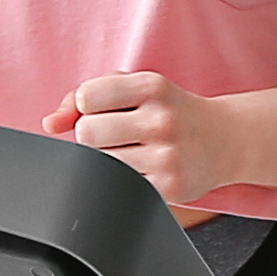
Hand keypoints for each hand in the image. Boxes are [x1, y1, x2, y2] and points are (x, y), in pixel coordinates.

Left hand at [46, 69, 247, 210]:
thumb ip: (84, 96)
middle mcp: (162, 119)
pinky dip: (124, 182)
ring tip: (130, 153)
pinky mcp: (170, 189)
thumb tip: (50, 124)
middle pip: (87, 133)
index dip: (88, 107)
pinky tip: (143, 170)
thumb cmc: (169, 109)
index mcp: (151, 86)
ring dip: (107, 161)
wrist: (226, 139)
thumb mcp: (135, 88)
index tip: (104, 110)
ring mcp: (167, 156)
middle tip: (115, 137)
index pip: (86, 97)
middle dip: (93, 137)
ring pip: (100, 164)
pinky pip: (121, 189)